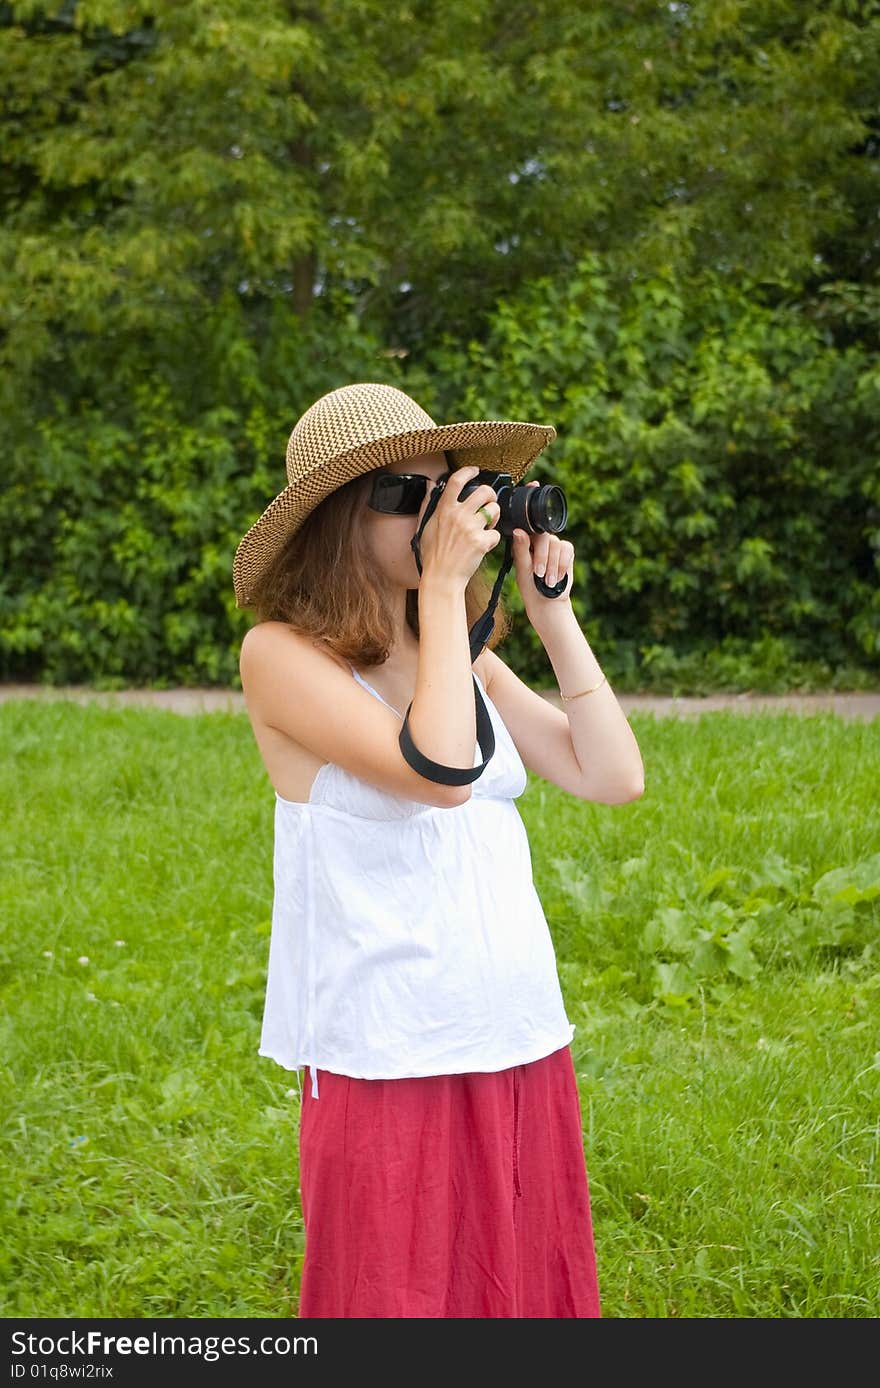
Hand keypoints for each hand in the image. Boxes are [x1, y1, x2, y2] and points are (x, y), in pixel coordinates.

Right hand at [416, 465, 502, 587]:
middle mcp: (458, 515)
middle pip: (484, 491)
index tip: (475, 470)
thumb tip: (430, 484)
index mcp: (444, 509)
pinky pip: (496, 533)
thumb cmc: (432, 554)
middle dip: (490, 495)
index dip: (469, 471)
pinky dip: (493, 540)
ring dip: (494, 517)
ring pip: (494, 510)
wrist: (441, 577)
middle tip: (489, 503)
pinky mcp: (481, 542)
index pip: (457, 481)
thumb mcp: (425, 526)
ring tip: (487, 526)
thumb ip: (428, 503)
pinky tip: (484, 545)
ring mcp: (470, 528)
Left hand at [511, 481, 574, 626]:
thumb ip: (521, 549)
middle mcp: (541, 539)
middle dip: (541, 557)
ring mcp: (555, 544)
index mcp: (526, 540)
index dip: (532, 502)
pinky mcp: (567, 552)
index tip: (534, 484)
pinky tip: (556, 577)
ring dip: (551, 565)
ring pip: (555, 544)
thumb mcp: (522, 569)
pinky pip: (566, 550)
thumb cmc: (529, 588)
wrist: (546, 603)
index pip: (528, 520)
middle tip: (538, 574)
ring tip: (546, 581)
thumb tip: (519, 531)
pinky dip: (561, 565)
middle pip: (543, 535)